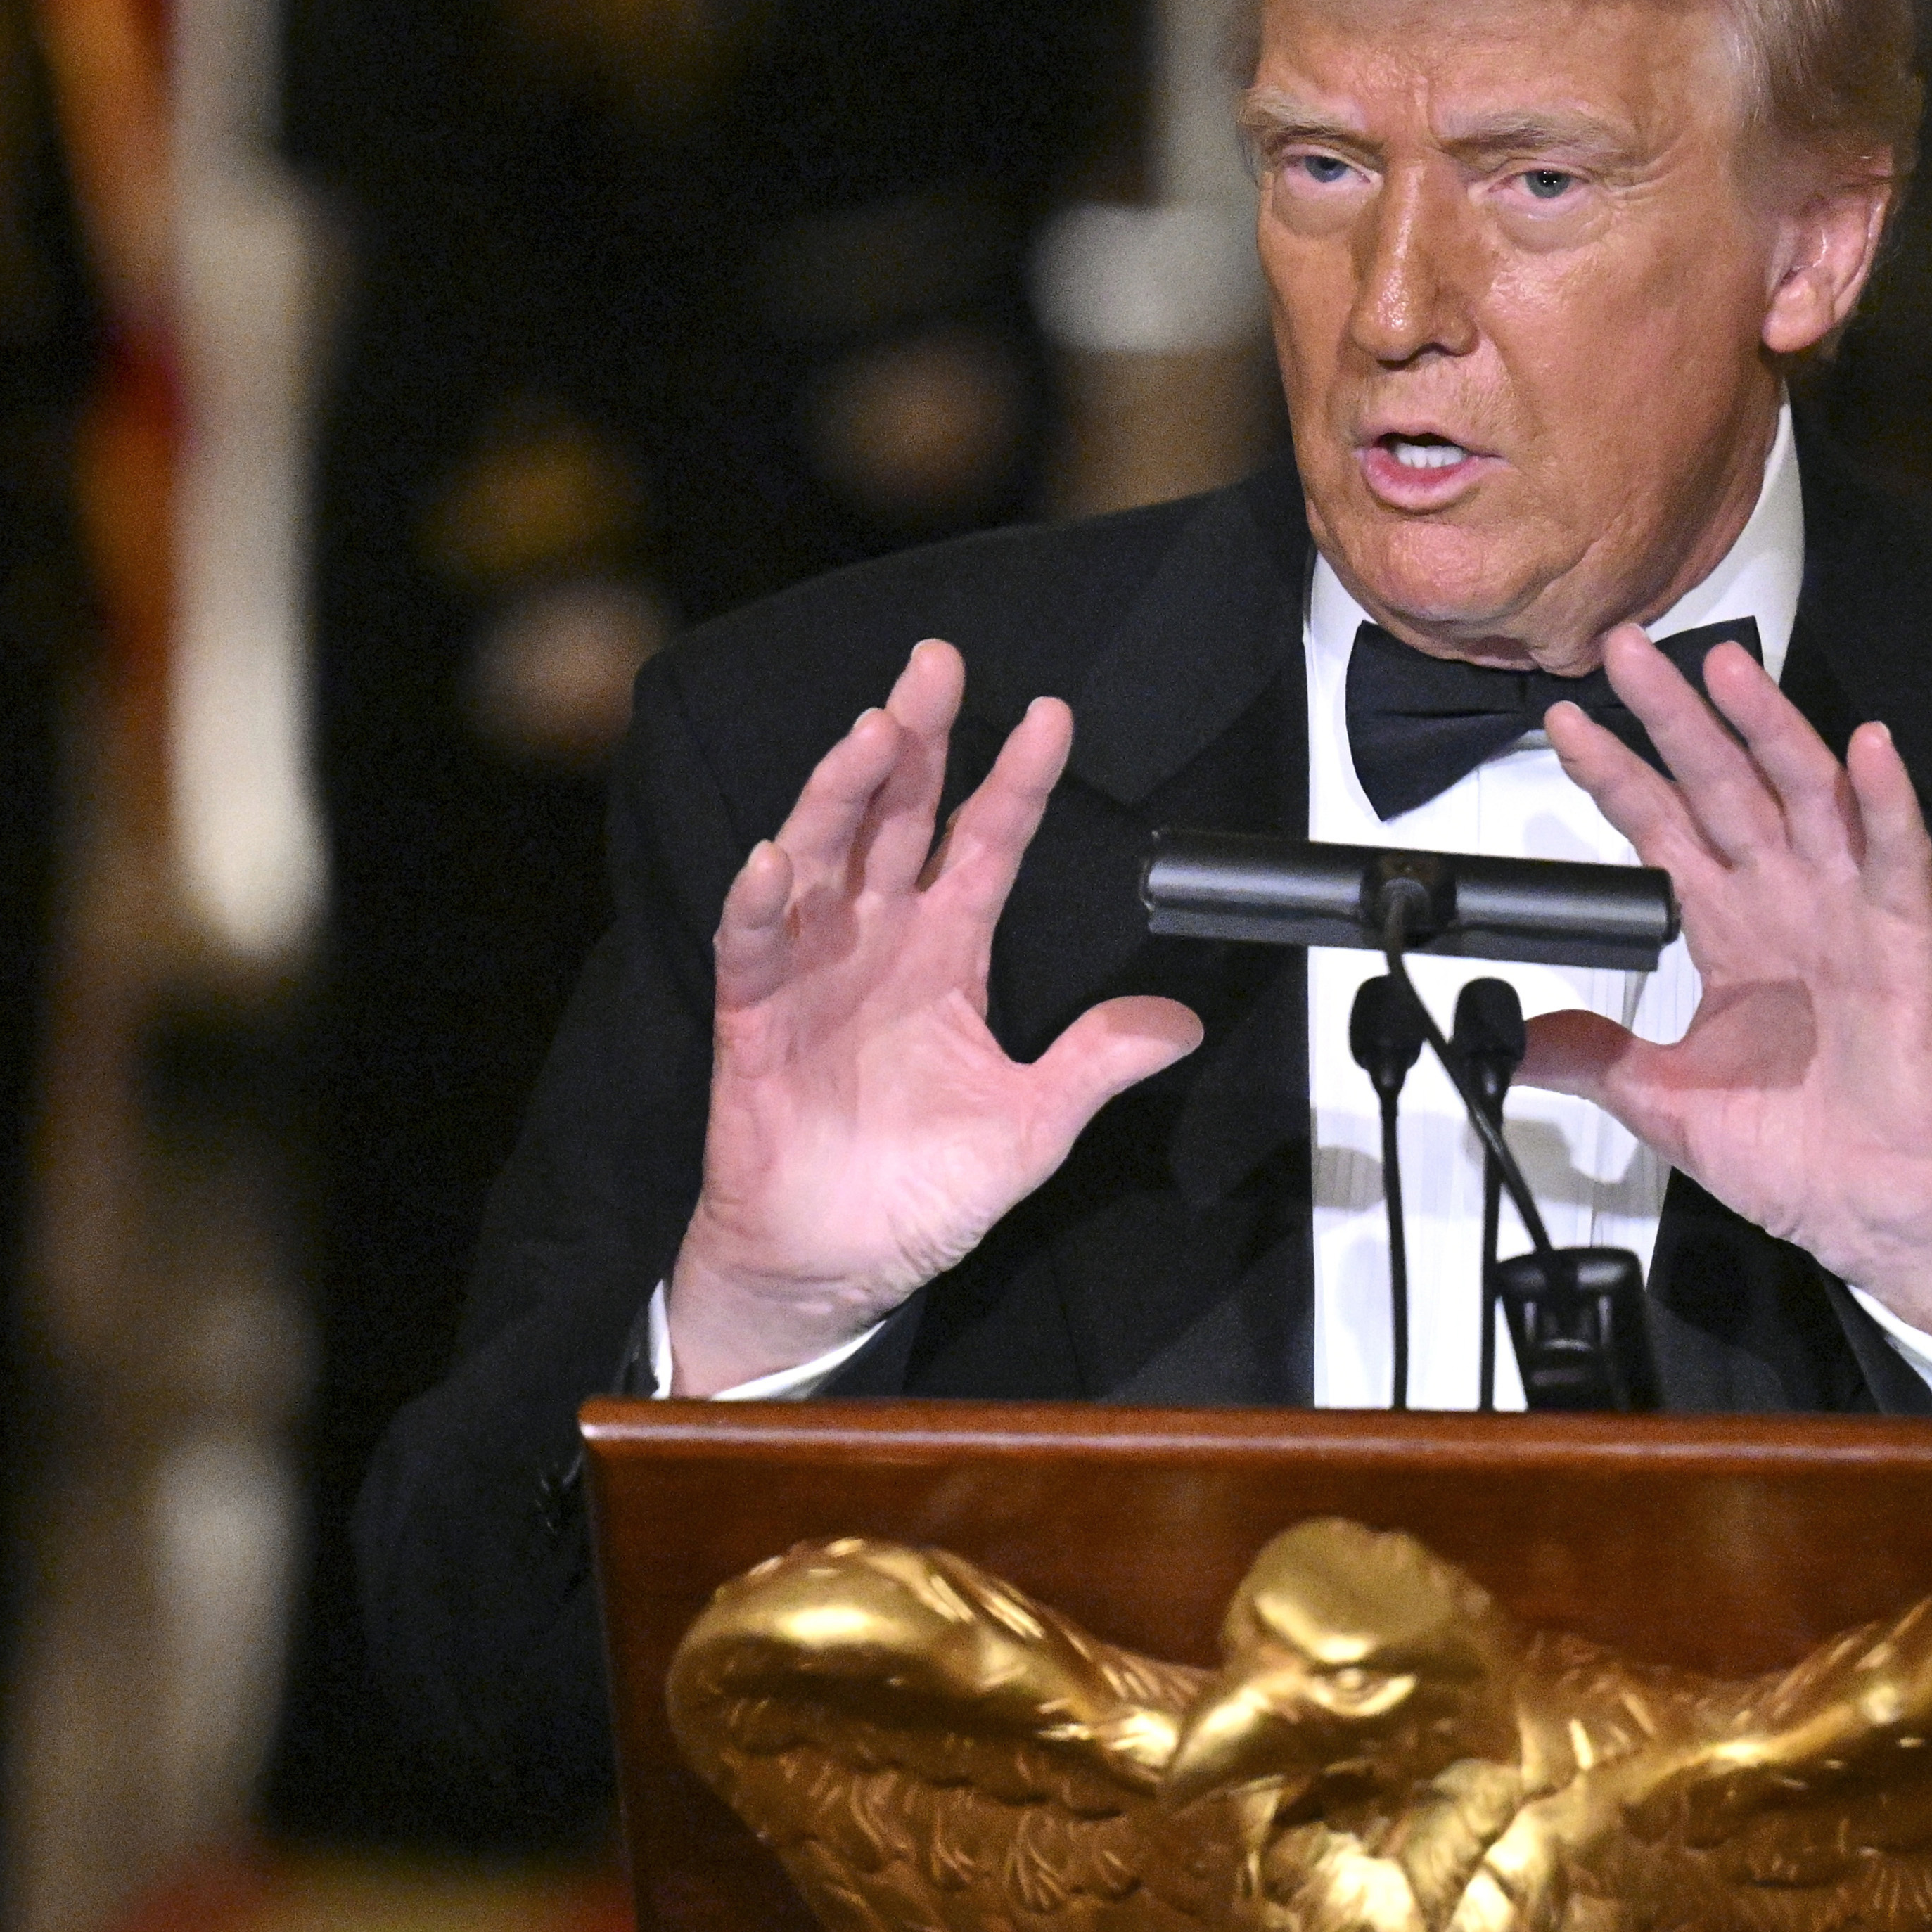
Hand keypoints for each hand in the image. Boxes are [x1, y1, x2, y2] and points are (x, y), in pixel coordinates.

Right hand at [663, 640, 1201, 1390]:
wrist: (833, 1265)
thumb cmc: (915, 1195)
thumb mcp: (1030, 1127)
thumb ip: (1096, 1065)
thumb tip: (1178, 1023)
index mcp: (946, 956)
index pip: (986, 845)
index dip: (1015, 782)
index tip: (1051, 718)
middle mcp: (877, 944)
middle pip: (896, 818)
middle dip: (919, 739)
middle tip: (938, 666)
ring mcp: (812, 973)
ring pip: (822, 857)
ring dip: (842, 794)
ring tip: (874, 733)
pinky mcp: (754, 1019)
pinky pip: (753, 948)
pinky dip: (758, 905)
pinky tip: (772, 862)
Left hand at [1524, 631, 1931, 1362]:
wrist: (1876, 1209)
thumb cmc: (1799, 1153)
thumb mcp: (1663, 1101)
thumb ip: (1593, 1057)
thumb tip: (1516, 1038)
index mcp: (1731, 930)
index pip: (1662, 828)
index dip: (1615, 774)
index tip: (1564, 723)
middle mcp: (1787, 903)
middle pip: (1721, 785)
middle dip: (1674, 717)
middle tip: (1623, 649)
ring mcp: (1848, 915)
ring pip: (1804, 795)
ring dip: (1767, 728)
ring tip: (1723, 668)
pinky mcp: (1905, 943)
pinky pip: (1899, 858)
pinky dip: (1887, 802)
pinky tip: (1870, 748)